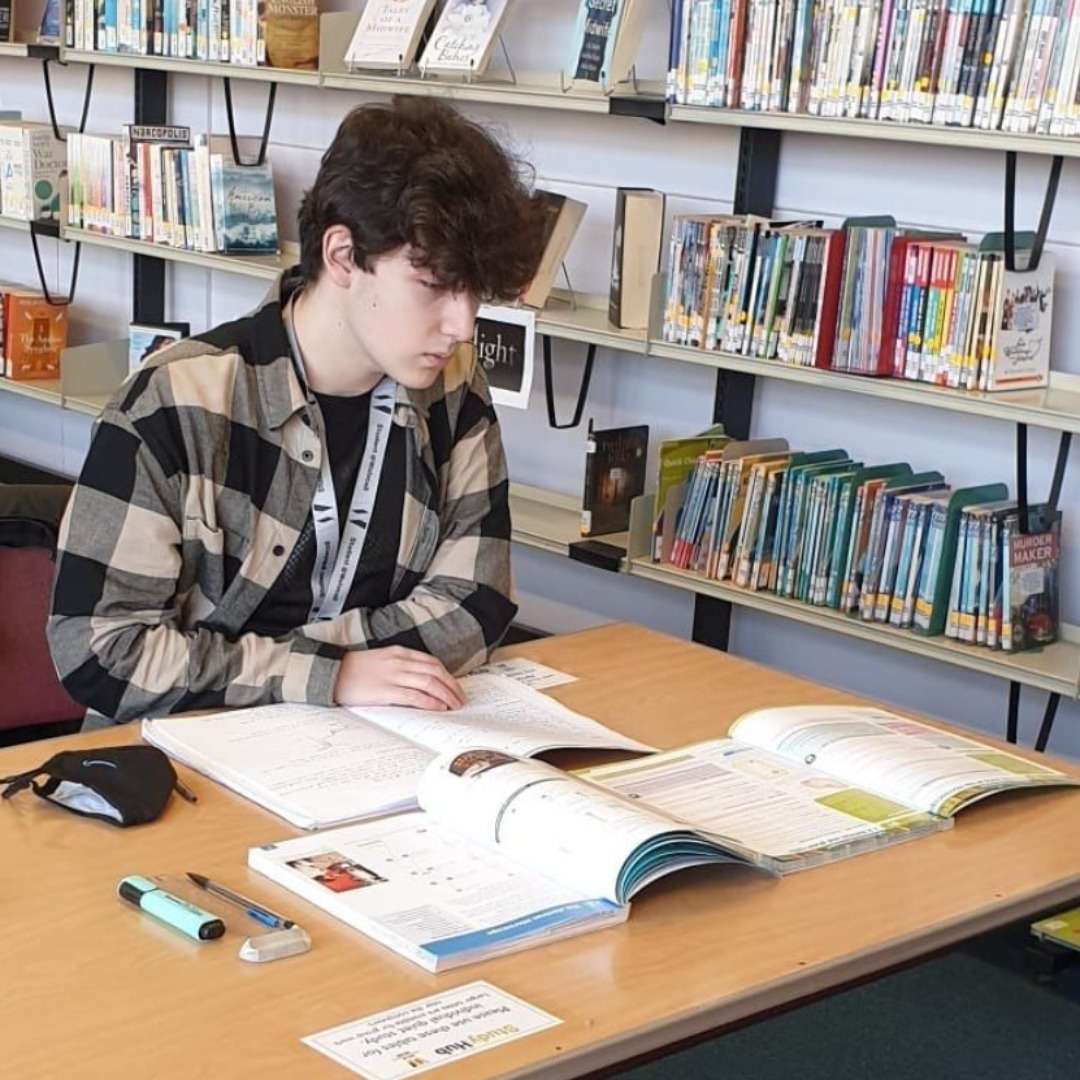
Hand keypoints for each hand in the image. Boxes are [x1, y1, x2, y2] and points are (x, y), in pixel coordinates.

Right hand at [333, 647, 466, 710]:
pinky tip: (438, 708)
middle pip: (435, 672)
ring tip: (454, 706)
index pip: (432, 662)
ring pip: (429, 683)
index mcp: (399, 653)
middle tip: (461, 699)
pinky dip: (430, 702)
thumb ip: (401, 667)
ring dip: (446, 695)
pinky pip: (414, 696)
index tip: (456, 687)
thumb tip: (423, 682)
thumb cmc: (355, 670)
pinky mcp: (385, 691)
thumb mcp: (382, 661)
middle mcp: (399, 662)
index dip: (448, 676)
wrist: (331, 673)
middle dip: (452, 686)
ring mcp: (393, 676)